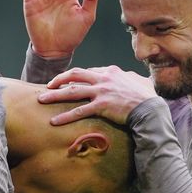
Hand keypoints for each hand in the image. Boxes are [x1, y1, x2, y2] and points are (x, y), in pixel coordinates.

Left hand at [38, 66, 156, 124]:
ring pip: (72, 91)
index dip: (75, 77)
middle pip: (75, 75)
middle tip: (48, 86)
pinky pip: (79, 111)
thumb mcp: (137, 81)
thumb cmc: (146, 98)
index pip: (88, 71)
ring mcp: (101, 91)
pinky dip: (65, 116)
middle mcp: (104, 78)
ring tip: (41, 100)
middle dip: (58, 80)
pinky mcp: (101, 106)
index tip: (67, 83)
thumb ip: (129, 77)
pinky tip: (55, 121)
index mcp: (110, 71)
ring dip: (54, 96)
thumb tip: (130, 76)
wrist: (151, 110)